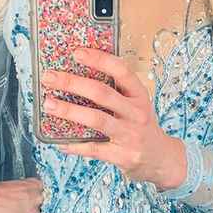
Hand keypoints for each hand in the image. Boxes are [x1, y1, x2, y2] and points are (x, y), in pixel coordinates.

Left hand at [41, 49, 186, 189]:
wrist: (162, 159)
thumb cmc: (142, 127)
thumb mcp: (138, 105)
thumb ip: (118, 92)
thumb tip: (79, 75)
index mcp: (140, 96)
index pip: (122, 71)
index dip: (100, 60)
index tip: (77, 53)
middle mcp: (137, 114)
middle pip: (103, 93)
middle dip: (73, 83)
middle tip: (50, 77)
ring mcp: (131, 135)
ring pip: (97, 119)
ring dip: (69, 111)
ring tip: (49, 104)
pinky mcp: (123, 156)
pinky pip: (94, 149)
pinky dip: (74, 146)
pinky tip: (59, 142)